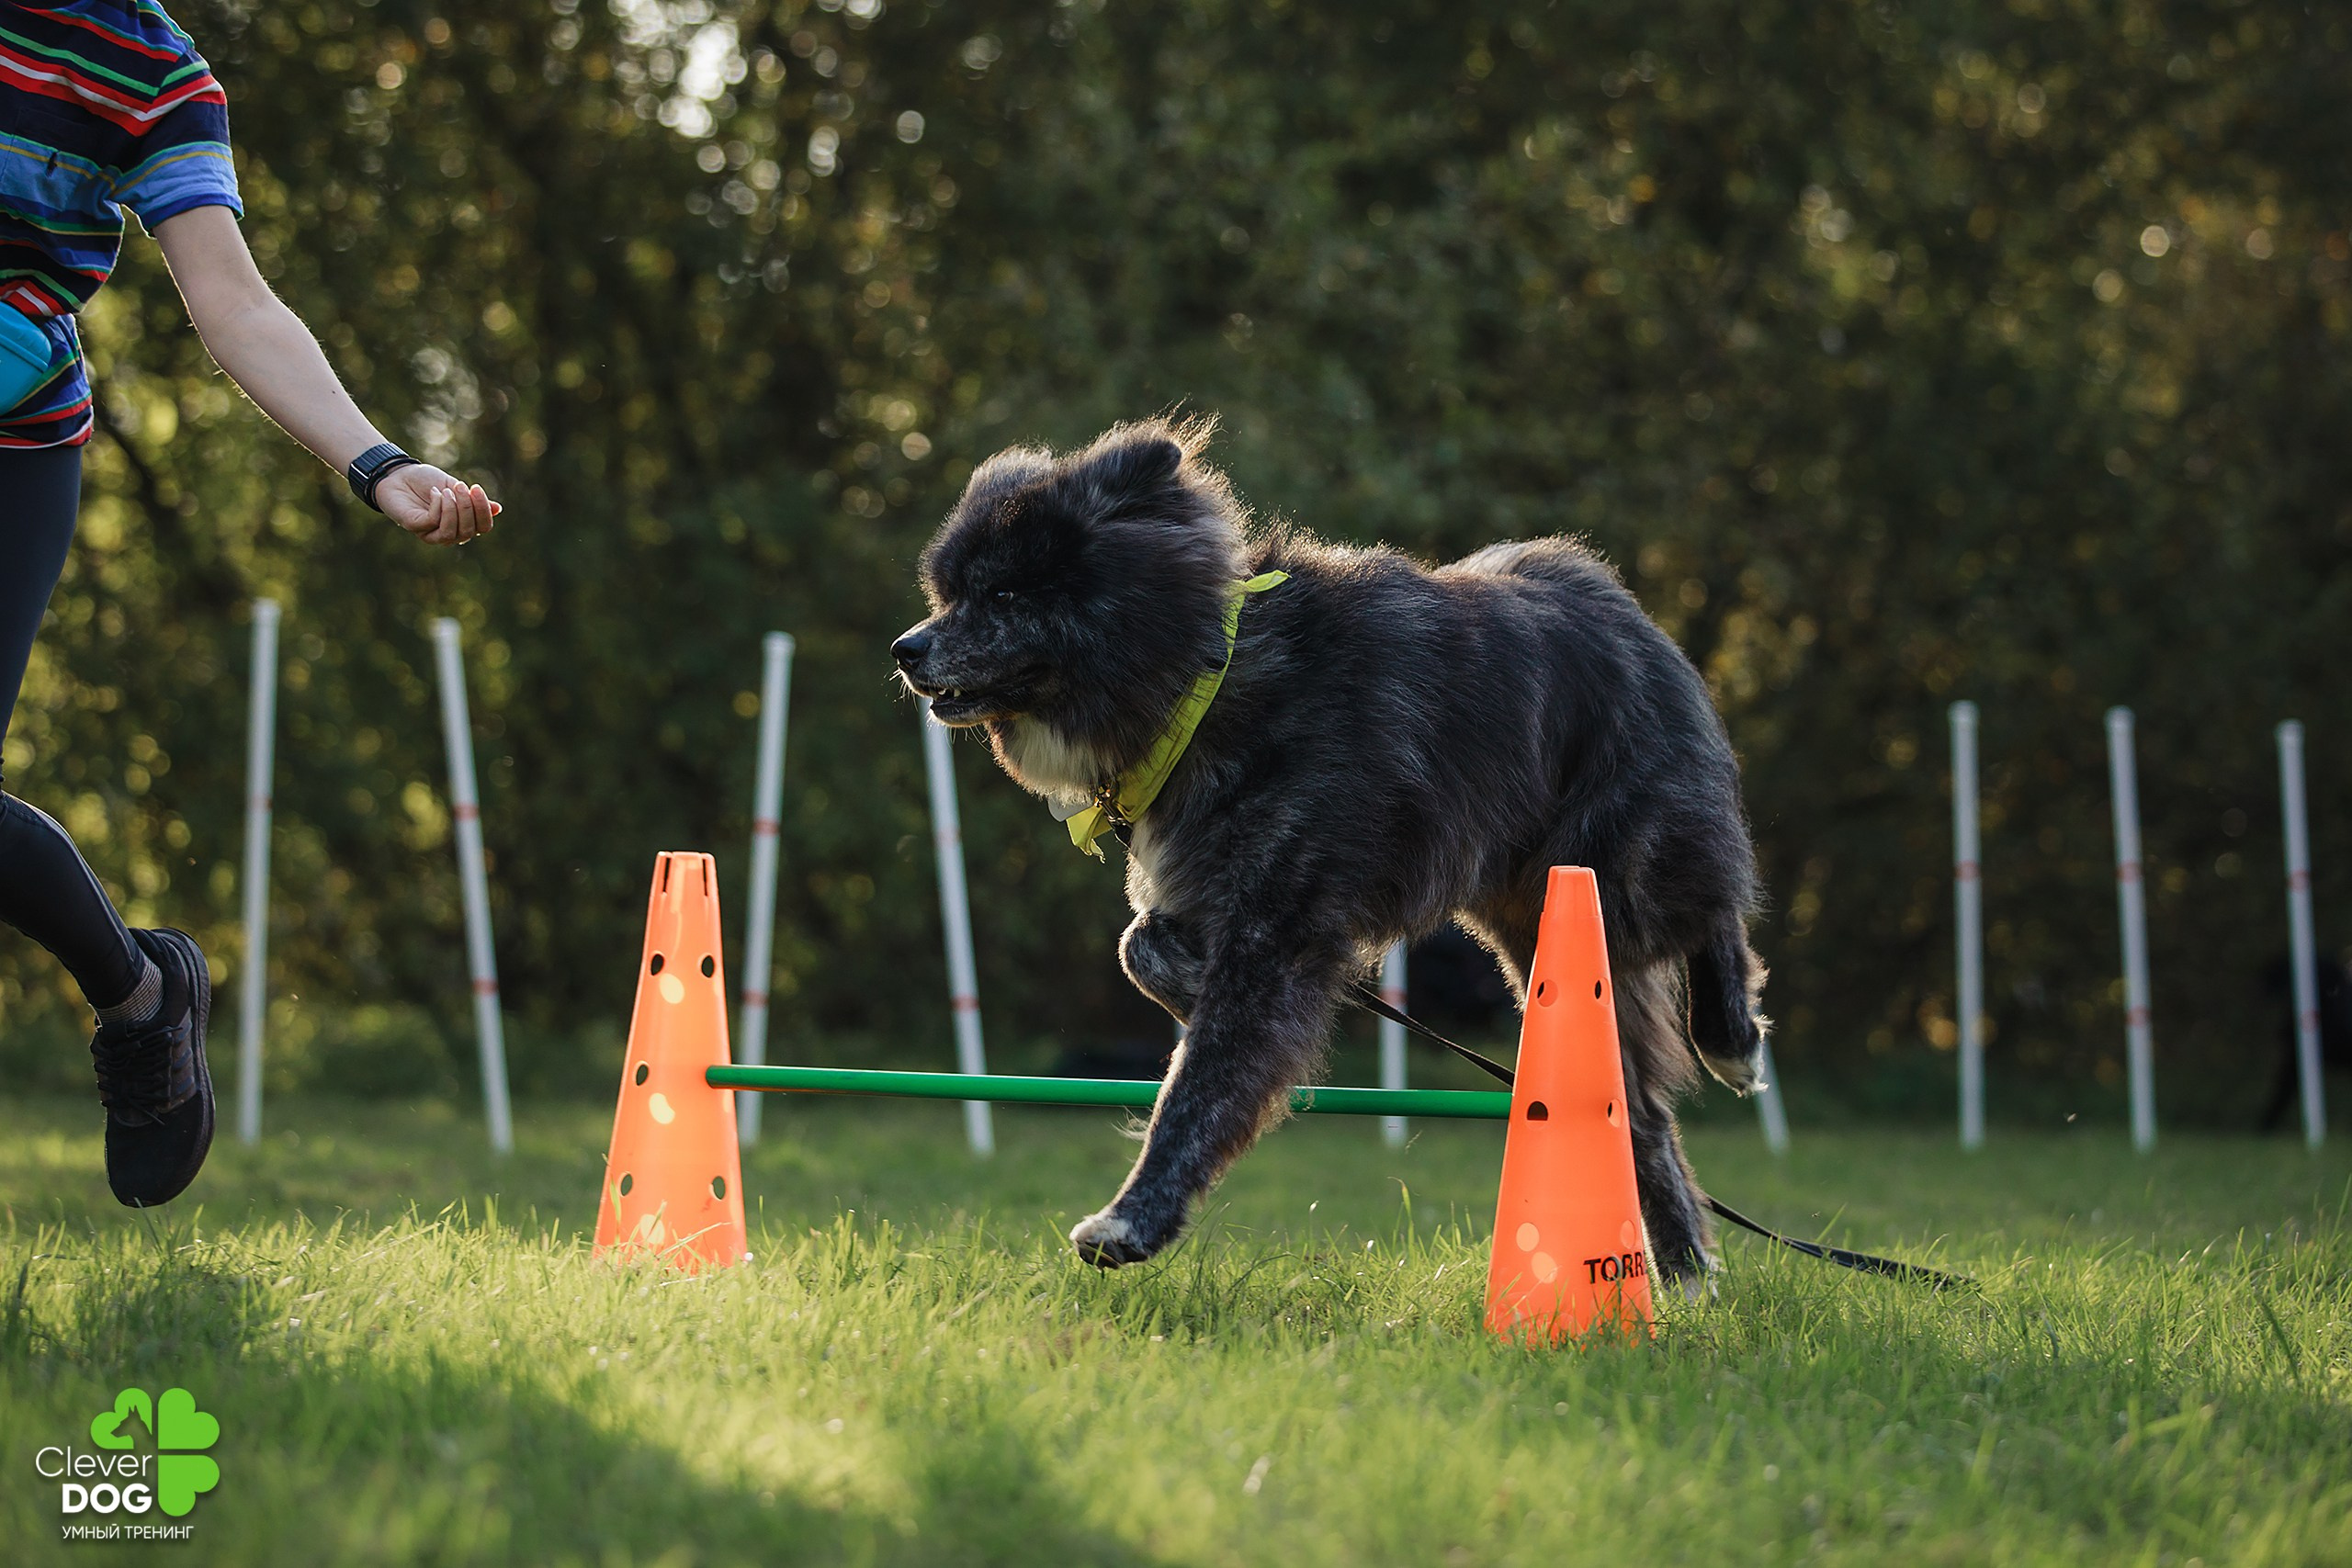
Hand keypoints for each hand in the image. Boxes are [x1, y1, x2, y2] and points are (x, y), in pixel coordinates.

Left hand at [378, 464, 501, 544]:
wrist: (399, 474)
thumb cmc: (427, 481)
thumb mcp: (454, 487)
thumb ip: (473, 500)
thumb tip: (498, 509)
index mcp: (463, 523)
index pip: (483, 527)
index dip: (484, 511)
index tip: (476, 488)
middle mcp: (449, 533)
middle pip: (470, 531)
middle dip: (467, 507)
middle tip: (459, 486)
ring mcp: (431, 533)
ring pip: (452, 532)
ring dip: (453, 509)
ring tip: (446, 491)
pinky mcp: (415, 528)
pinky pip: (433, 522)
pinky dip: (437, 506)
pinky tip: (434, 492)